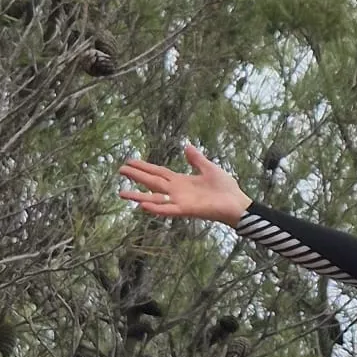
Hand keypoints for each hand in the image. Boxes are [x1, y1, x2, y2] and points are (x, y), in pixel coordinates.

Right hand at [118, 143, 251, 226]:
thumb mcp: (209, 168)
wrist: (237, 204)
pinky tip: (142, 205)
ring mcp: (180, 201)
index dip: (144, 167)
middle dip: (136, 176)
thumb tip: (186, 146)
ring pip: (154, 198)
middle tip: (120, 170)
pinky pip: (168, 209)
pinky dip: (156, 208)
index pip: (158, 172)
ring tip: (121, 193)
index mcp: (181, 181)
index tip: (130, 161)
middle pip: (152, 182)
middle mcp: (177, 191)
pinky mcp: (186, 210)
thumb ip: (196, 159)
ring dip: (138, 195)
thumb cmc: (225, 189)